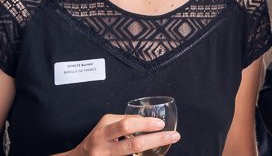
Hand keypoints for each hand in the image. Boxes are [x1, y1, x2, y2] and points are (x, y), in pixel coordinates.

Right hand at [61, 114, 179, 155]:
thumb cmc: (97, 138)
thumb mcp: (106, 124)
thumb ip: (124, 120)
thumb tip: (147, 120)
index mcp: (102, 133)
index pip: (126, 126)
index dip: (145, 124)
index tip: (160, 124)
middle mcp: (103, 149)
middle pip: (133, 144)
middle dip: (156, 140)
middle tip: (174, 136)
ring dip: (152, 151)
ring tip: (168, 144)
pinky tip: (153, 154)